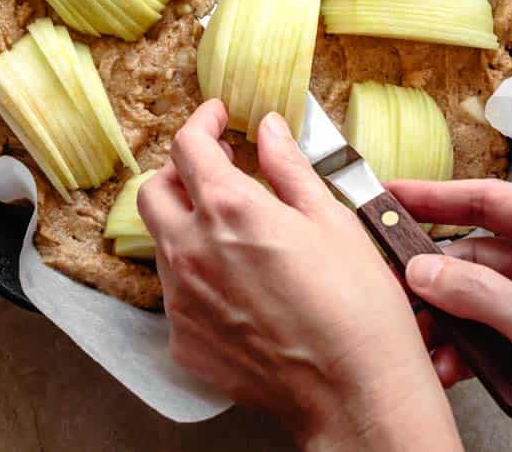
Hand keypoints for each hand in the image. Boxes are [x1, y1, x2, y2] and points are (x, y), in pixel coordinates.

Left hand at [139, 102, 460, 451]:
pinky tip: (237, 285)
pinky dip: (196, 277)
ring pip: (161, 244)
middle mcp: (192, 251)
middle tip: (215, 171)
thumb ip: (289, 168)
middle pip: (153, 191)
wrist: (355, 394)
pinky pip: (176, 295)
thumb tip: (269, 129)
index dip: (201, 122)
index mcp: (230, 210)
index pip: (187, 146)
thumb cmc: (358, 309)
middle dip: (179, 172)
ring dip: (186, 225)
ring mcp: (182, 300)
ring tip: (234, 233)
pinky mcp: (184, 342)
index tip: (217, 118)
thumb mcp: (332, 221)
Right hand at [391, 179, 511, 451]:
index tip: (389, 195)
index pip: (488, 199)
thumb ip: (480, 296)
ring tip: (420, 342)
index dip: (434, 195)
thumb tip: (423, 270)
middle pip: (474, 255)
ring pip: (476, 301)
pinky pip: (490, 338)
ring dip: (446, 323)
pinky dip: (465, 352)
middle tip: (389, 288)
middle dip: (431, 277)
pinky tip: (448, 368)